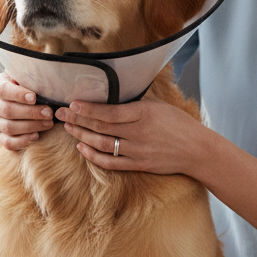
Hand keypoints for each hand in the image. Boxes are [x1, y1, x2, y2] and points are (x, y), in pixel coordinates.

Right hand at [0, 73, 54, 150]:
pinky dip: (23, 141)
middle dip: (31, 113)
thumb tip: (41, 82)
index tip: (34, 98)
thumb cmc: (28, 85)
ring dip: (31, 126)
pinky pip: (8, 142)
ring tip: (48, 123)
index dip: (18, 95)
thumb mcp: (27, 78)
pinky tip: (36, 136)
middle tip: (49, 113)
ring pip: (9, 127)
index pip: (3, 90)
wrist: (23, 99)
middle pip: (7, 111)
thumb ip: (30, 78)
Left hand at [54, 98, 204, 175]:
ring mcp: (137, 151)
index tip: (72, 104)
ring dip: (82, 135)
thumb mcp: (159, 105)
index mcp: (144, 114)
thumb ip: (136, 101)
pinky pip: (111, 162)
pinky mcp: (138, 165)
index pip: (110, 112)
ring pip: (102, 144)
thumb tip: (114, 92)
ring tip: (68, 128)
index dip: (88, 108)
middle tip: (60, 114)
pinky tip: (82, 147)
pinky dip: (93, 156)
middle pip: (101, 127)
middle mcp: (138, 133)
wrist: (197, 150)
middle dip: (77, 120)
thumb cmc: (179, 124)